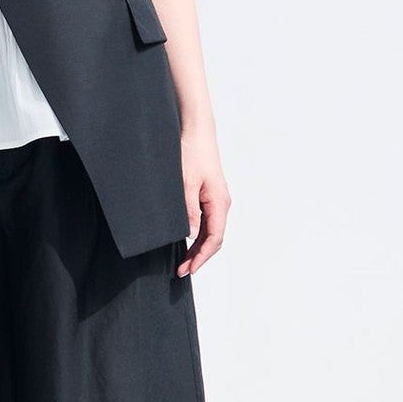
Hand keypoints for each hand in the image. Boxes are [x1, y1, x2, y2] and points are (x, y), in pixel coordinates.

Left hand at [177, 130, 229, 275]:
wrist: (196, 131)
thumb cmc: (192, 153)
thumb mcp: (185, 184)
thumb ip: (188, 211)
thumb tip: (191, 236)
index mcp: (219, 202)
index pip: (215, 238)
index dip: (202, 256)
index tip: (189, 269)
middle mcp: (221, 203)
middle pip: (214, 238)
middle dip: (199, 256)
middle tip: (181, 270)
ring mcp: (216, 200)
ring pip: (210, 231)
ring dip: (197, 247)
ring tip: (182, 261)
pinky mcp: (208, 195)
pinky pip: (206, 221)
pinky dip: (197, 235)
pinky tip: (185, 241)